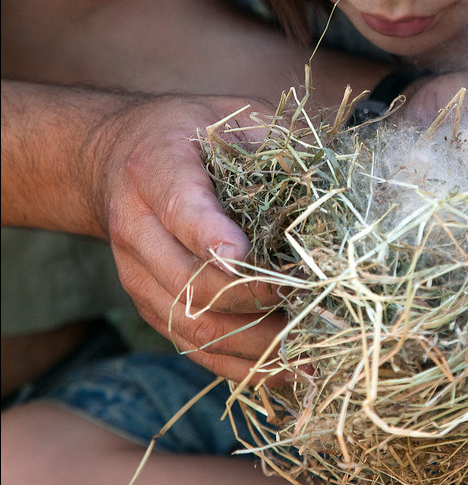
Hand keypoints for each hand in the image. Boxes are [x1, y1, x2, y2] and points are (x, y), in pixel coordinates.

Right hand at [86, 94, 289, 383]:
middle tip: (312, 302)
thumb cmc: (190, 131)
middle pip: (190, 282)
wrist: (115, 157)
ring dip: (254, 344)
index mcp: (155, 169)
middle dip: (255, 300)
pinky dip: (240, 367)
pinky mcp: (149, 305)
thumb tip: (335, 174)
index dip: (211, 235)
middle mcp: (136, 227)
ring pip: (191, 325)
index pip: (181, 209)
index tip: (247, 257)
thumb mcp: (232, 113)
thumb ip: (274, 139)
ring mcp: (137, 275)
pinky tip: (287, 372)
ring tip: (311, 352)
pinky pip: (192, 346)